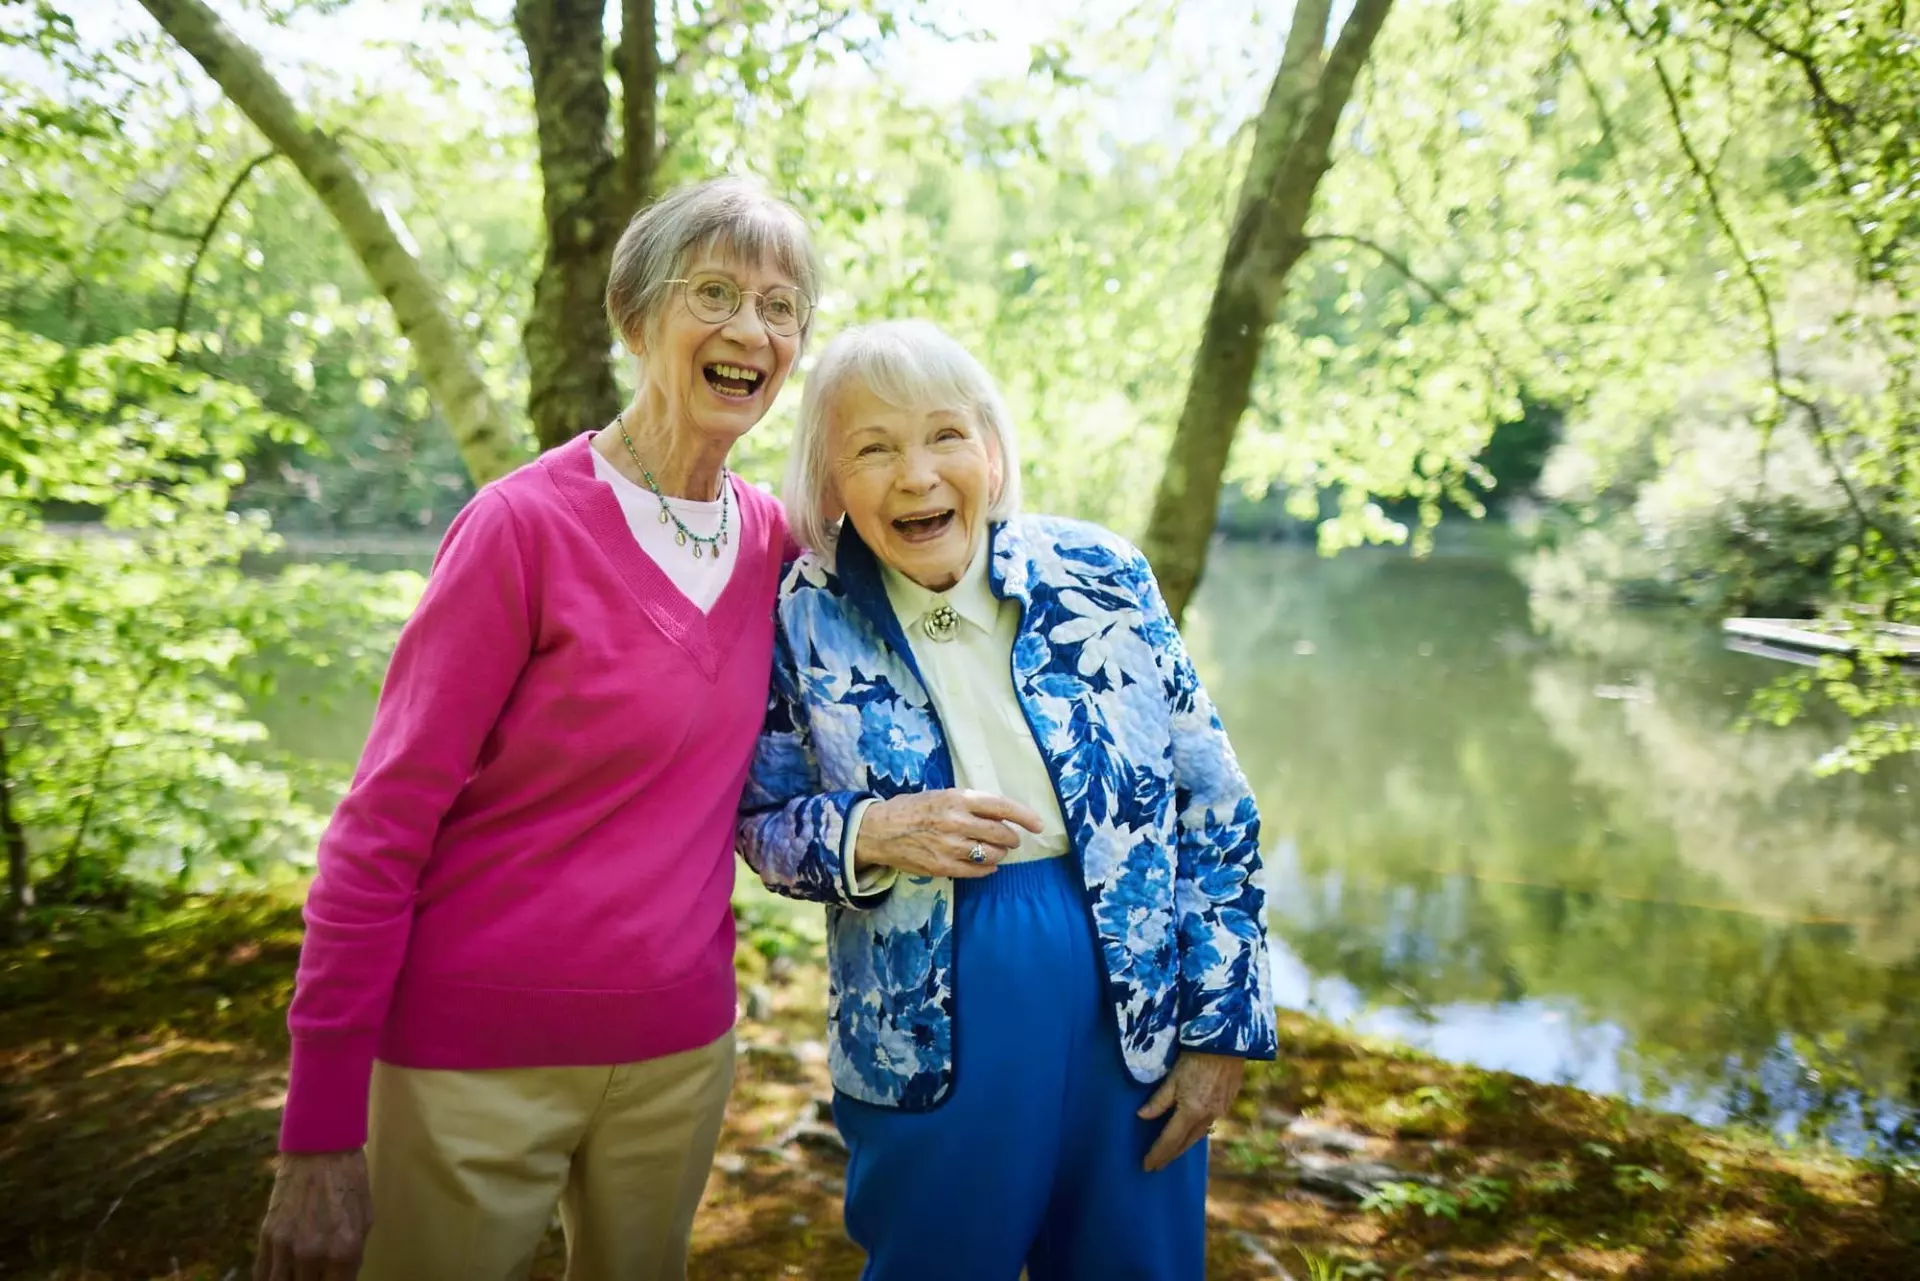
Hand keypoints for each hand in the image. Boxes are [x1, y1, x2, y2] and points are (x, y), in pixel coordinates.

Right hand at [254, 1149, 372, 1280]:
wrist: (320, 1147)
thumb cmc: (350, 1180)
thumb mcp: (364, 1219)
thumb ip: (353, 1255)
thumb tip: (342, 1278)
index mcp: (344, 1251)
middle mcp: (312, 1254)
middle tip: (317, 1275)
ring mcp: (286, 1246)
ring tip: (298, 1275)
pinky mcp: (267, 1235)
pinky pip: (262, 1272)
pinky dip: (269, 1278)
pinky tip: (279, 1275)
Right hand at [853, 788, 1045, 878]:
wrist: (879, 830)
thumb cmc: (913, 809)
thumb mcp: (942, 795)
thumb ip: (970, 803)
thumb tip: (1002, 815)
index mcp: (958, 799)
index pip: (1002, 807)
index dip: (1025, 817)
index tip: (1039, 825)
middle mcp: (956, 822)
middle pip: (1001, 834)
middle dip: (1012, 839)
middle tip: (1011, 840)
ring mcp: (949, 846)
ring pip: (992, 855)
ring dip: (1000, 855)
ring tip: (995, 851)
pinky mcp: (942, 867)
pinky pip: (977, 872)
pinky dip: (987, 869)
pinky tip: (986, 865)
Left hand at [1137, 1051, 1244, 1171]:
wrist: (1226, 1043)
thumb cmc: (1195, 1057)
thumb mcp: (1173, 1078)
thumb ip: (1158, 1100)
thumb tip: (1141, 1116)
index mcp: (1191, 1111)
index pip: (1170, 1140)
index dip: (1157, 1154)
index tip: (1146, 1166)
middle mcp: (1207, 1116)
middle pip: (1185, 1143)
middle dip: (1170, 1156)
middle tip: (1157, 1165)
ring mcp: (1220, 1111)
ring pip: (1198, 1136)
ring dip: (1183, 1146)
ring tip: (1171, 1153)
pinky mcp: (1227, 1104)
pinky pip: (1209, 1124)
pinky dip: (1196, 1132)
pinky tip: (1191, 1132)